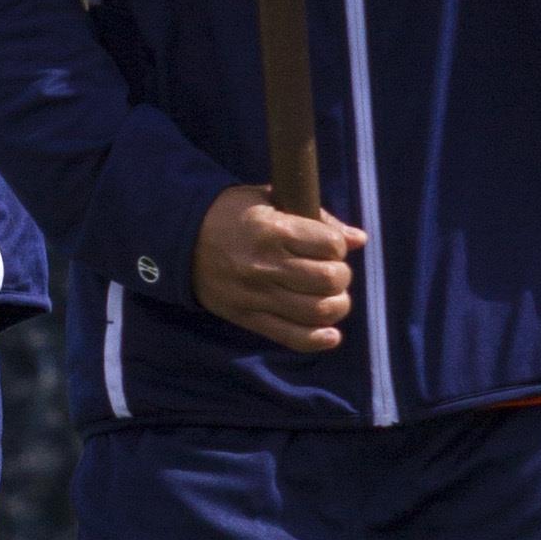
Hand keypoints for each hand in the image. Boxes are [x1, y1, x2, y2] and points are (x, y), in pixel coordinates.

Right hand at [192, 185, 365, 353]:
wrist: (182, 239)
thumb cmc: (232, 214)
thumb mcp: (270, 200)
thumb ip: (317, 218)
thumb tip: (359, 239)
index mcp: (273, 230)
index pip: (330, 244)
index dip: (337, 245)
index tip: (329, 245)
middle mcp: (267, 265)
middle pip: (329, 279)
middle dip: (340, 275)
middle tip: (332, 271)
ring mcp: (257, 295)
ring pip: (317, 311)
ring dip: (336, 305)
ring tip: (333, 297)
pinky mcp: (248, 317)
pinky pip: (292, 337)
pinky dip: (318, 339)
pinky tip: (330, 333)